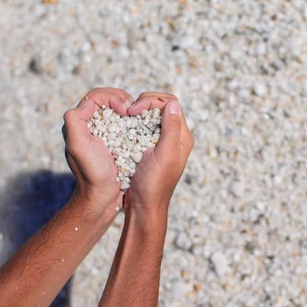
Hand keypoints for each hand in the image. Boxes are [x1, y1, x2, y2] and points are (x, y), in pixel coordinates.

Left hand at [62, 87, 133, 215]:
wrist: (101, 197)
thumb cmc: (92, 173)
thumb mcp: (78, 146)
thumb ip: (75, 120)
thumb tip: (87, 103)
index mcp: (80, 122)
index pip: (96, 96)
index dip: (112, 97)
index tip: (124, 109)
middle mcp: (89, 125)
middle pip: (107, 99)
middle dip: (122, 99)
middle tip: (133, 109)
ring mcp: (103, 133)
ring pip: (117, 110)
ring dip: (129, 108)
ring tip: (137, 115)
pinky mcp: (115, 141)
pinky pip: (124, 123)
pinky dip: (133, 120)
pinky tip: (140, 126)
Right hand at [124, 92, 193, 224]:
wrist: (144, 206)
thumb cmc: (154, 184)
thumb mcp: (164, 155)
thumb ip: (171, 129)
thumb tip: (172, 104)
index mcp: (182, 136)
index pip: (170, 104)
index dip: (151, 100)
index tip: (134, 109)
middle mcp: (174, 136)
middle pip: (161, 106)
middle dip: (143, 103)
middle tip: (128, 111)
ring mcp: (161, 141)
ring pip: (150, 115)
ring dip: (137, 113)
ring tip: (124, 116)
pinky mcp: (149, 147)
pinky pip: (142, 127)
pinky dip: (132, 123)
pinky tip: (123, 126)